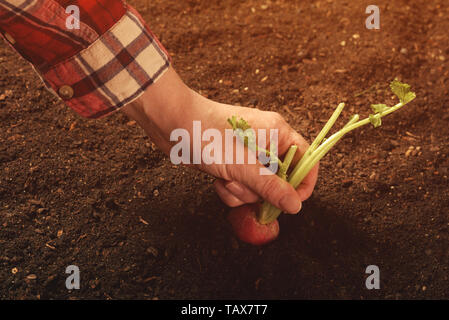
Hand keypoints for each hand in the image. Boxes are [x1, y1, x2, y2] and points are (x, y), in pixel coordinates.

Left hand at [121, 68, 318, 213]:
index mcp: (277, 132)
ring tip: (225, 177)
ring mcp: (248, 154)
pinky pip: (241, 186)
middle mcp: (266, 142)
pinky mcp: (233, 163)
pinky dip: (229, 189)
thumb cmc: (207, 135)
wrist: (171, 124)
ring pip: (258, 187)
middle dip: (260, 189)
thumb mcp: (242, 165)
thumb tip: (295, 205)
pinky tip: (217, 179)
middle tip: (244, 183)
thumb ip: (270, 187)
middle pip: (281, 179)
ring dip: (241, 190)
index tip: (293, 202)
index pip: (305, 159)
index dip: (303, 182)